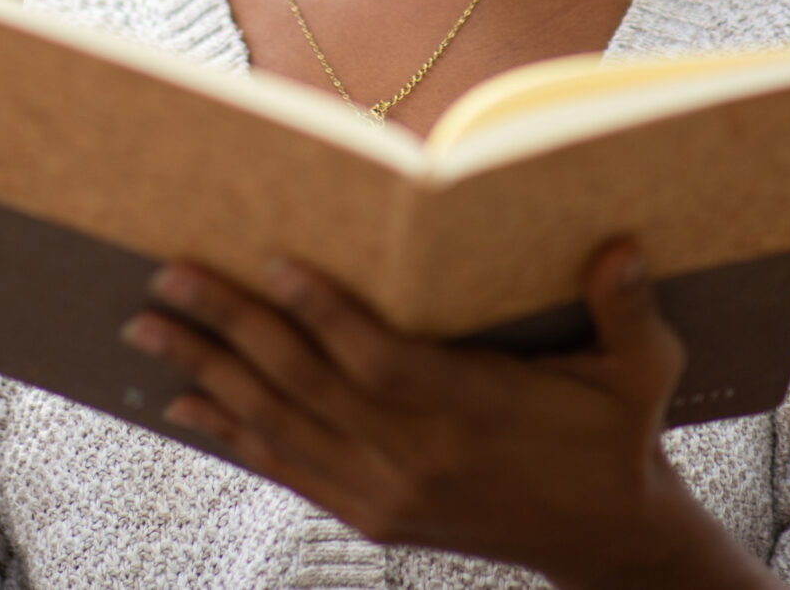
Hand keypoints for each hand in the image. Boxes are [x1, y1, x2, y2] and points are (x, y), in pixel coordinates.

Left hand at [122, 242, 776, 589]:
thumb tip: (623, 249)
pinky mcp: (373, 515)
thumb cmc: (619, 438)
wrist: (608, 541)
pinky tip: (185, 401)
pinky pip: (287, 468)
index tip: (273, 261)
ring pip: (279, 426)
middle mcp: (418, 457)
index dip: (324, 314)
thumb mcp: (641, 374)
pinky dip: (231, 434)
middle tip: (169, 276)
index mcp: (475, 411)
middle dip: (230, 327)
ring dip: (207, 373)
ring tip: (148, 327)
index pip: (380, 360)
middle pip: (305, 386)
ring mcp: (387, 493)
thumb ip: (626, 312)